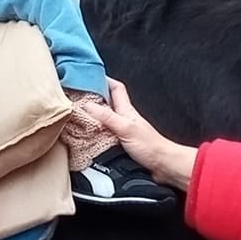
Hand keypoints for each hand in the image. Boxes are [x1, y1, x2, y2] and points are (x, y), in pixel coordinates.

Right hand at [80, 79, 197, 190]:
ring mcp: (123, 130)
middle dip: (94, 96)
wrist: (163, 164)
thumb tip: (87, 105)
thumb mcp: (125, 128)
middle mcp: (124, 118)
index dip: (103, 79)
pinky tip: (89, 135)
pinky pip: (105, 133)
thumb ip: (106, 116)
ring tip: (79, 114)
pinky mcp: (121, 143)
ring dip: (93, 115)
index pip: (115, 88)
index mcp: (126, 110)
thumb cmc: (150, 146)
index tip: (88, 75)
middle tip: (78, 95)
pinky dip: (96, 132)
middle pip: (107, 102)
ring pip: (105, 117)